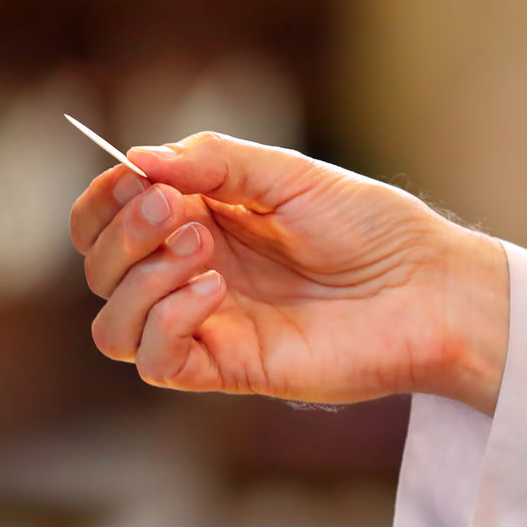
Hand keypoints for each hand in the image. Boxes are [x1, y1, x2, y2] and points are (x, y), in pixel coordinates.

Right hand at [70, 133, 509, 414]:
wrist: (428, 288)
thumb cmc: (368, 225)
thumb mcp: (287, 173)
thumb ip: (210, 161)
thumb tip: (135, 158)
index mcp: (195, 219)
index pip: (105, 218)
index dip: (103, 199)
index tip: (133, 177)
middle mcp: (187, 273)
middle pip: (99, 269)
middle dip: (123, 233)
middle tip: (176, 209)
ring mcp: (203, 323)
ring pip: (111, 326)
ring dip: (139, 280)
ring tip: (205, 253)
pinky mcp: (224, 367)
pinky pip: (154, 361)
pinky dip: (166, 322)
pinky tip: (213, 292)